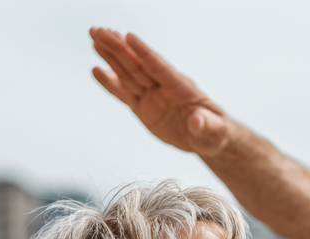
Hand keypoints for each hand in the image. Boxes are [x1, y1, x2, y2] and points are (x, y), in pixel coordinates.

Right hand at [90, 28, 230, 155]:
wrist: (206, 136)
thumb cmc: (214, 131)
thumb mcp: (214, 131)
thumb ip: (205, 124)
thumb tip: (196, 120)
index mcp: (182, 88)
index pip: (160, 68)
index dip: (145, 53)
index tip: (129, 36)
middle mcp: (163, 87)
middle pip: (138, 65)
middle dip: (118, 47)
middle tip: (98, 30)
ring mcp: (152, 95)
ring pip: (128, 73)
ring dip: (110, 56)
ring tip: (94, 38)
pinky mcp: (143, 107)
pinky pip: (125, 93)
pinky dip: (110, 83)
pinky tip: (96, 69)